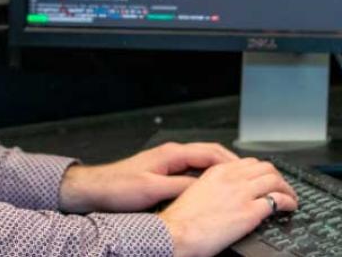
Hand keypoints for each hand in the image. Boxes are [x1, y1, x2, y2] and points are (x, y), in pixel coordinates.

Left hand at [58, 142, 237, 213]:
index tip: (245, 169)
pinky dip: (204, 177)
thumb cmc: (117, 187)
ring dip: (217, 170)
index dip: (230, 160)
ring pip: (200, 162)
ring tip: (233, 180)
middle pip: (208, 154)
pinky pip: (190, 170)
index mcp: (171, 154)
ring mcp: (166, 162)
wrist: (95, 189)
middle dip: (228, 163)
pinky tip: (209, 188)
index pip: (209, 152)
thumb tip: (203, 187)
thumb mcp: (152, 190)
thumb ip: (180, 187)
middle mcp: (171, 154)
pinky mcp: (162, 171)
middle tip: (246, 174)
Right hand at [158, 158, 297, 256]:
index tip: (266, 178)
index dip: (262, 170)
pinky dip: (288, 202)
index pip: (249, 163)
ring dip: (287, 188)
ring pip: (275, 181)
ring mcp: (242, 194)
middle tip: (282, 186)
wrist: (176, 232)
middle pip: (266, 168)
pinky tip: (290, 207)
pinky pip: (277, 201)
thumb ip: (214, 186)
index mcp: (218, 172)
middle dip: (278, 176)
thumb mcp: (196, 191)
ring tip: (291, 197)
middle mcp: (232, 179)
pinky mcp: (249, 213)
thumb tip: (225, 192)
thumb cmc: (181, 219)